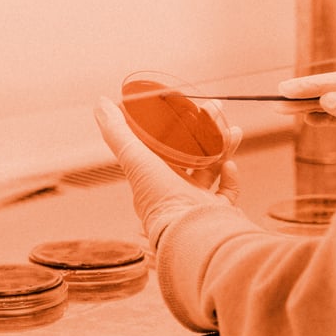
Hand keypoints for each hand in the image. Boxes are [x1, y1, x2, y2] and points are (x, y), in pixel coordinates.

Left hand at [94, 97, 241, 249]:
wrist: (192, 232)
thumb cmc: (161, 200)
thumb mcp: (135, 159)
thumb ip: (117, 132)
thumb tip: (101, 103)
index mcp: (155, 178)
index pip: (165, 145)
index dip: (176, 124)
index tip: (187, 105)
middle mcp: (175, 190)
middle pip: (191, 152)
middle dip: (205, 129)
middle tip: (215, 109)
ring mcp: (198, 201)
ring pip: (212, 168)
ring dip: (222, 146)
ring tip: (234, 130)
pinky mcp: (218, 211)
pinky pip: (227, 191)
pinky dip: (230, 177)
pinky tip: (230, 164)